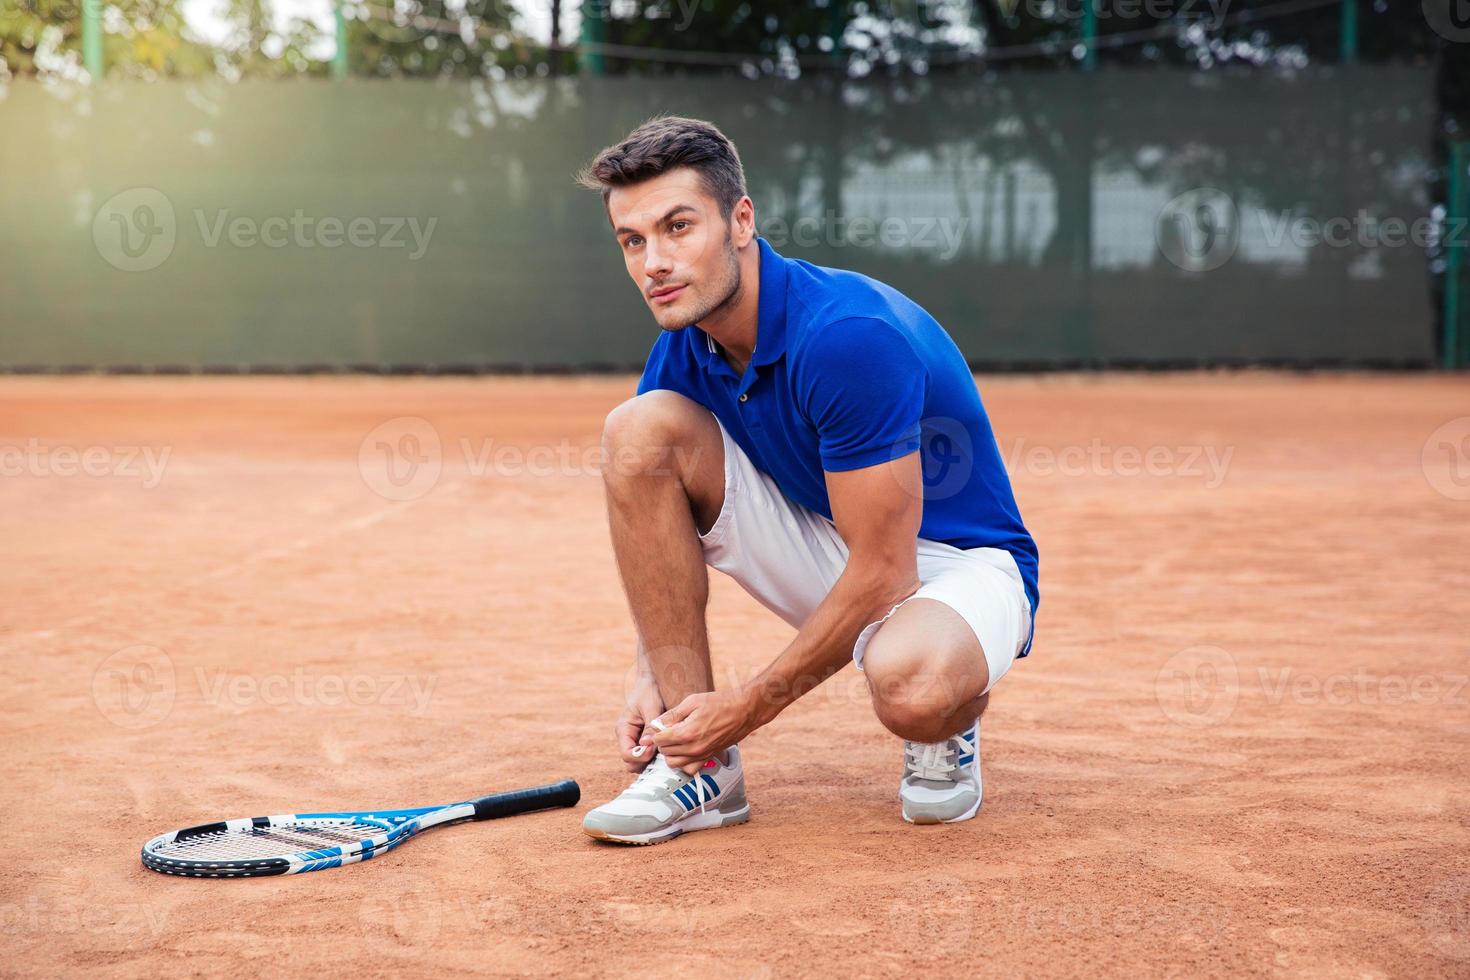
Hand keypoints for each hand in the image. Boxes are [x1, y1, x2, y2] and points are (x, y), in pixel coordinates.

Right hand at [616, 674, 664, 772]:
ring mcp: (635, 740)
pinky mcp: (644, 740)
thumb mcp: (651, 707)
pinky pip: (647, 755)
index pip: (626, 754)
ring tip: (666, 750)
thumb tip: (647, 745)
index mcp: (623, 729)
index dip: (640, 756)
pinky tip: (667, 747)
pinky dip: (655, 756)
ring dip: (651, 760)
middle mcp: (627, 737)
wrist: (652, 681)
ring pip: (639, 762)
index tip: (655, 749)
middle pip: (631, 762)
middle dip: (645, 762)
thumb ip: (650, 727)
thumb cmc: (650, 691)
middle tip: (662, 752)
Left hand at [643, 686, 757, 772]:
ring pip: (674, 763)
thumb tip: (655, 724)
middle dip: (662, 741)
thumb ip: (672, 715)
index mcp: (687, 733)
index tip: (660, 725)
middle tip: (668, 729)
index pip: (659, 740)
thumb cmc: (719, 702)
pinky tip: (685, 749)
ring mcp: (702, 755)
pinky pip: (689, 768)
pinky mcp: (709, 757)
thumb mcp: (692, 701)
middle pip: (664, 752)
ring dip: (670, 753)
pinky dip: (683, 762)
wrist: (744, 711)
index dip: (656, 732)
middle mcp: (694, 748)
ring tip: (675, 739)